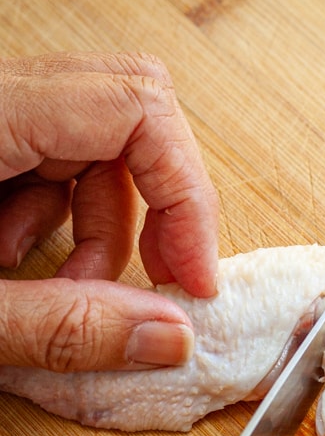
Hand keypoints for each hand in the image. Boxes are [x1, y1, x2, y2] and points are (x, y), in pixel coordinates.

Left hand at [0, 51, 218, 370]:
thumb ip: (63, 329)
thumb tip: (172, 338)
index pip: (135, 108)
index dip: (185, 193)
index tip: (194, 275)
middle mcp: (0, 97)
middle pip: (131, 117)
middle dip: (161, 210)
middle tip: (165, 283)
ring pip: (97, 147)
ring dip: (106, 229)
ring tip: (68, 294)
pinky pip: (56, 164)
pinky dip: (64, 223)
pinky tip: (22, 265)